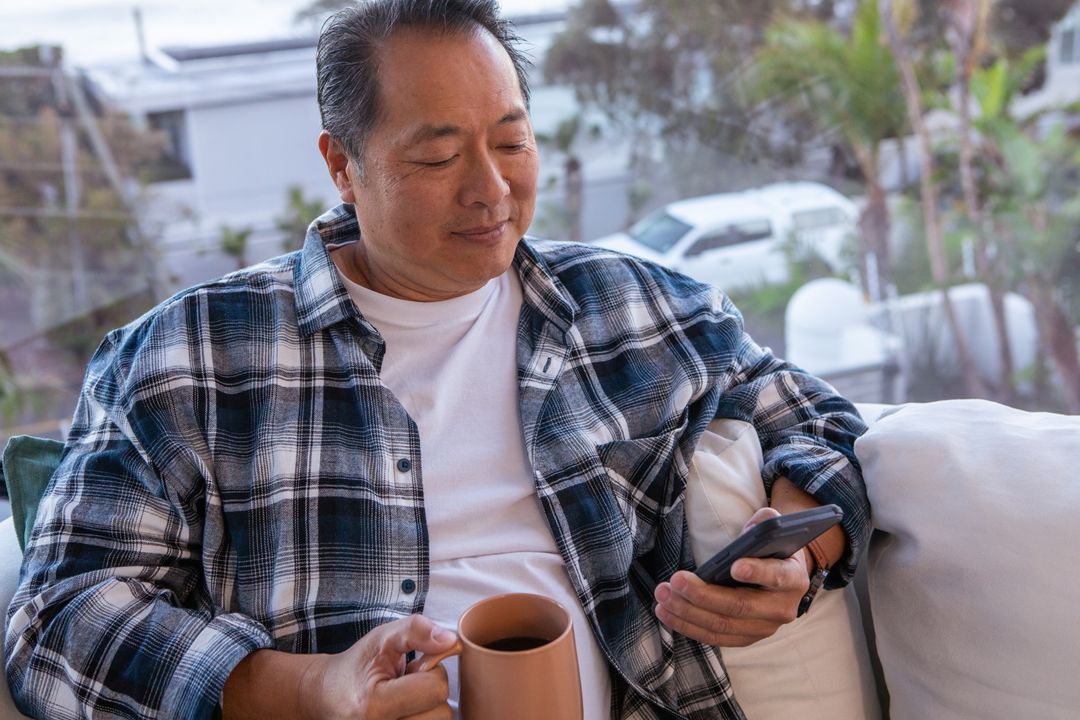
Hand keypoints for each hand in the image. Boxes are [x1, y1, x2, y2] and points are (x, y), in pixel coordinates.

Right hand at [299, 615, 457, 719]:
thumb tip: (451, 641)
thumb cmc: (356, 666)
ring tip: (406, 698)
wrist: (325, 696)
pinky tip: (407, 709)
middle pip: (442, 713)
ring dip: (428, 708)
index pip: (435, 689)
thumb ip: (416, 630)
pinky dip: (423, 716)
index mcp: (374, 705)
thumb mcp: (381, 638)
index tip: (414, 667)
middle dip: (431, 692)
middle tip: (408, 685)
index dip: (432, 671)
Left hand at [654, 507, 809, 646]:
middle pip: (740, 606)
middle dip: (703, 595)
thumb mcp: (775, 530)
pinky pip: (714, 637)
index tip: (734, 566)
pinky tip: (667, 613)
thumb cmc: (772, 550)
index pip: (777, 576)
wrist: (782, 578)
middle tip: (675, 580)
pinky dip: (688, 626)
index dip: (757, 572)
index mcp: (793, 578)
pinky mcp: (745, 638)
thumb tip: (749, 531)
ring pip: (722, 625)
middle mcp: (782, 609)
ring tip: (663, 597)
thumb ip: (765, 523)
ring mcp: (764, 628)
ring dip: (687, 613)